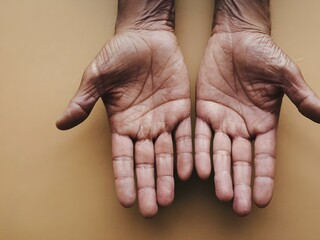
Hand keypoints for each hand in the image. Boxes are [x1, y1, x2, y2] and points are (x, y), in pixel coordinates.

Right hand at [56, 2, 191, 216]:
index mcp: (122, 123)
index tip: (127, 200)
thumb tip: (60, 123)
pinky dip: (187, 153)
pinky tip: (188, 171)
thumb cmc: (119, 53)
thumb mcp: (97, 75)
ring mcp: (163, 120)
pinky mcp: (181, 110)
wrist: (146, 35)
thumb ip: (83, 100)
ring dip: (168, 176)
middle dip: (148, 186)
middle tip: (152, 209)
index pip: (122, 158)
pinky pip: (185, 135)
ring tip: (169, 198)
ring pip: (166, 154)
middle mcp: (143, 127)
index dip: (124, 178)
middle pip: (145, 162)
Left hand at [195, 0, 319, 215]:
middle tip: (240, 207)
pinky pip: (199, 135)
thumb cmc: (263, 53)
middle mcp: (242, 127)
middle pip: (241, 161)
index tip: (263, 200)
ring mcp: (222, 120)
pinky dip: (197, 152)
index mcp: (264, 123)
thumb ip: (302, 97)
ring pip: (219, 153)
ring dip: (219, 174)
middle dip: (241, 184)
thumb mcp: (285, 74)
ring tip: (220, 194)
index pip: (265, 156)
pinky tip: (197, 170)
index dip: (264, 177)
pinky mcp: (203, 111)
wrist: (236, 36)